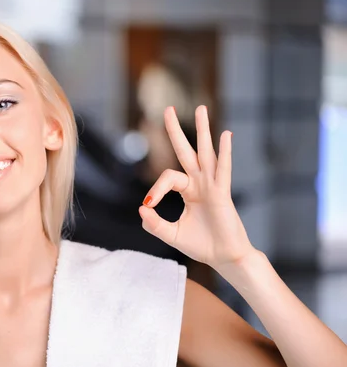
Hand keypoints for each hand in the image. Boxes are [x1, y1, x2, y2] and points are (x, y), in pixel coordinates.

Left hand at [139, 106, 255, 268]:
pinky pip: (223, 170)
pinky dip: (225, 152)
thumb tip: (141, 208)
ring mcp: (212, 186)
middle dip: (175, 131)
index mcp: (188, 191)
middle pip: (186, 151)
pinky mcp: (223, 194)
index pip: (167, 178)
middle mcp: (200, 183)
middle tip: (167, 109)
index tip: (148, 206)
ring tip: (201, 108)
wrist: (224, 258)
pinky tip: (225, 135)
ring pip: (205, 153)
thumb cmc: (201, 245)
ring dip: (203, 130)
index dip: (155, 189)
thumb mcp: (172, 234)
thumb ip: (154, 224)